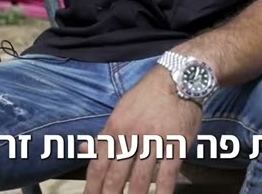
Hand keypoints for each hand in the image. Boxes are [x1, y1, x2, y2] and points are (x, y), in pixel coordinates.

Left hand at [83, 67, 202, 193]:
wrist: (179, 78)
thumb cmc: (147, 95)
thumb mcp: (120, 110)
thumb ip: (103, 134)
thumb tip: (82, 149)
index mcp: (115, 128)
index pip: (98, 164)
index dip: (92, 186)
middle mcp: (132, 136)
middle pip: (116, 175)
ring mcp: (155, 141)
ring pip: (140, 177)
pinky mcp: (176, 144)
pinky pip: (168, 173)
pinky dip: (162, 190)